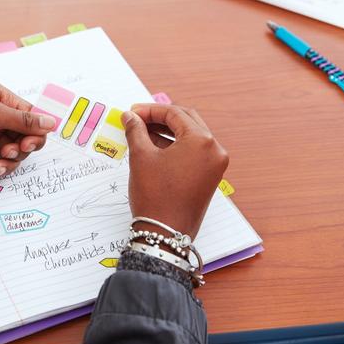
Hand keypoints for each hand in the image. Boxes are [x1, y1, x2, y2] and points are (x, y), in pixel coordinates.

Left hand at [0, 83, 55, 176]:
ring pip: (10, 154)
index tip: (27, 145)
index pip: (32, 118)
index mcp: (2, 99)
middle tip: (7, 154)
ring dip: (4, 162)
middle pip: (24, 139)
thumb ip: (23, 120)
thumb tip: (52, 122)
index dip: (34, 134)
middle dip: (18, 150)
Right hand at [121, 103, 228, 236]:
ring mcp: (214, 164)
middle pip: (186, 121)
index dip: (149, 110)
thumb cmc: (155, 195)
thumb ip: (135, 130)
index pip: (174, 114)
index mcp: (202, 141)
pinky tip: (153, 146)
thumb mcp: (141, 156)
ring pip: (189, 136)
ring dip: (166, 131)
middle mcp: (214, 150)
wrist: (164, 233)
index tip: (131, 112)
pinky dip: (174, 146)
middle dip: (159, 118)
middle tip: (137, 118)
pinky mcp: (209, 176)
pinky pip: (192, 152)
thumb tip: (130, 116)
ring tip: (141, 131)